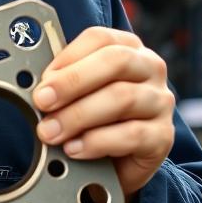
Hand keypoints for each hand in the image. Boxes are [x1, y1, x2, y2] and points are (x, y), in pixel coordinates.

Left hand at [33, 28, 175, 198]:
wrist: (118, 164)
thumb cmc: (95, 119)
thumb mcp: (79, 93)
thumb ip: (63, 82)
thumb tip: (38, 86)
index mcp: (127, 48)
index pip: (100, 38)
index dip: (68, 56)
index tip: (43, 78)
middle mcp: (149, 68)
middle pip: (115, 62)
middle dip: (72, 82)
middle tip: (41, 102)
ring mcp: (160, 101)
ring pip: (122, 98)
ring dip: (78, 116)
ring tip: (51, 132)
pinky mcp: (164, 136)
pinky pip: (132, 134)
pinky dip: (97, 142)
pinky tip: (75, 149)